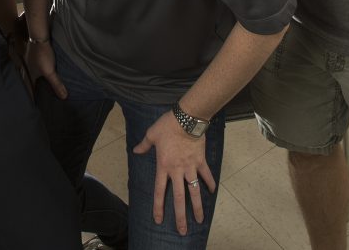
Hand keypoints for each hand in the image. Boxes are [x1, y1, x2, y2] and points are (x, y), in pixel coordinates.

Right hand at [24, 39, 66, 98]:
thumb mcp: (50, 71)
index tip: (37, 105)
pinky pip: (39, 66)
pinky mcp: (36, 55)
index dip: (33, 96)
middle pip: (33, 81)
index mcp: (29, 75)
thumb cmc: (42, 55)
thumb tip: (64, 97)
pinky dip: (43, 70)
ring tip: (48, 85)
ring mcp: (32, 61)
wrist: (40, 37)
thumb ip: (56, 84)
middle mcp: (28, 69)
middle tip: (45, 96)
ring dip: (41, 78)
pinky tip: (49, 70)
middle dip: (38, 88)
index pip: (30, 89)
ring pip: (36, 73)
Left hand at [132, 111, 215, 234]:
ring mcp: (190, 167)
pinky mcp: (200, 161)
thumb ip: (144, 145)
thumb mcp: (152, 134)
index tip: (158, 220)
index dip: (159, 207)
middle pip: (179, 197)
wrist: (186, 118)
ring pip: (194, 191)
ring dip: (197, 206)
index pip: (160, 191)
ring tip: (200, 219)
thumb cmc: (167, 126)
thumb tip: (135, 150)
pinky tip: (212, 191)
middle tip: (182, 230)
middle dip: (181, 216)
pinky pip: (206, 174)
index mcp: (163, 166)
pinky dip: (210, 182)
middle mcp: (177, 171)